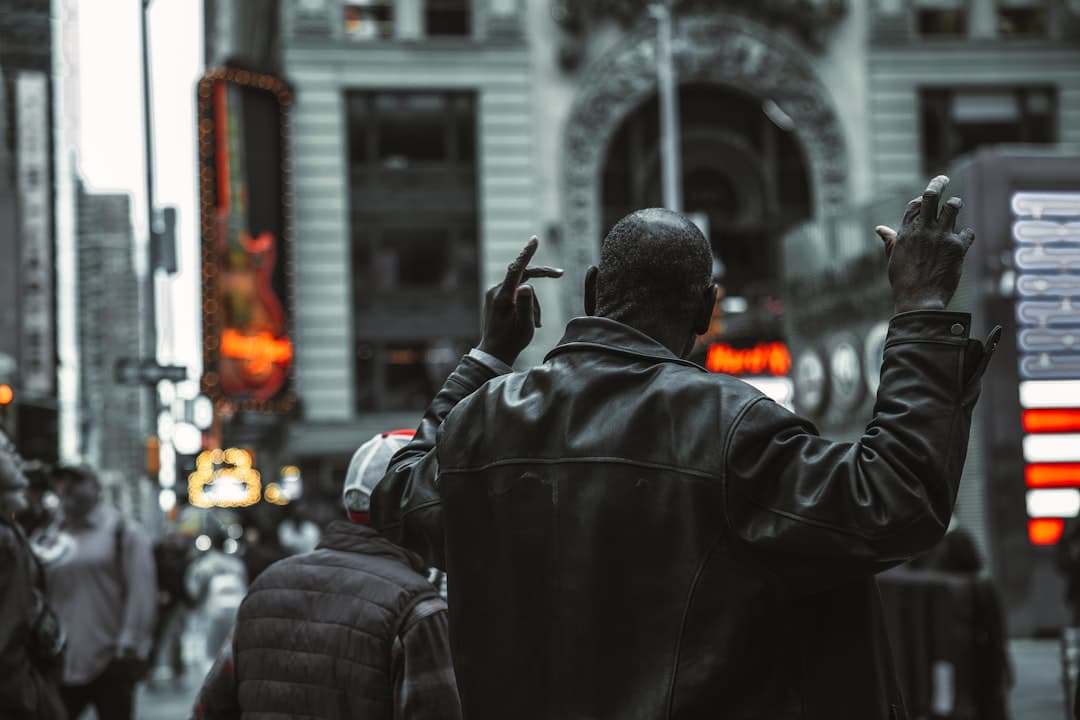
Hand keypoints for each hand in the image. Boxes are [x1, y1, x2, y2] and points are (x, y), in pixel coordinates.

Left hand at [478, 237, 562, 364]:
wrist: (494, 353)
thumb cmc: (511, 341)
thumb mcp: (524, 326)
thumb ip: (526, 305)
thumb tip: (527, 286)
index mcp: (503, 297)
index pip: (516, 269)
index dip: (527, 253)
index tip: (535, 239)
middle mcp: (496, 291)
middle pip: (523, 276)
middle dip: (541, 282)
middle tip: (560, 274)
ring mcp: (494, 294)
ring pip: (522, 288)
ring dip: (533, 304)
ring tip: (537, 324)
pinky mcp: (496, 298)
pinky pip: (516, 294)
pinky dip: (526, 304)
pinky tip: (530, 321)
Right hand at [876, 175, 974, 313]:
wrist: (920, 301)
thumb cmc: (904, 282)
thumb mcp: (893, 259)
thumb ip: (890, 241)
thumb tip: (879, 228)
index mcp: (906, 233)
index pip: (915, 205)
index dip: (921, 199)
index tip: (926, 198)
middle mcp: (923, 230)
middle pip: (932, 195)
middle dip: (938, 183)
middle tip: (943, 179)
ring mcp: (941, 236)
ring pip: (953, 206)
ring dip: (955, 205)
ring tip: (955, 208)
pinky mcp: (957, 247)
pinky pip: (968, 232)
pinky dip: (965, 237)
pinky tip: (962, 245)